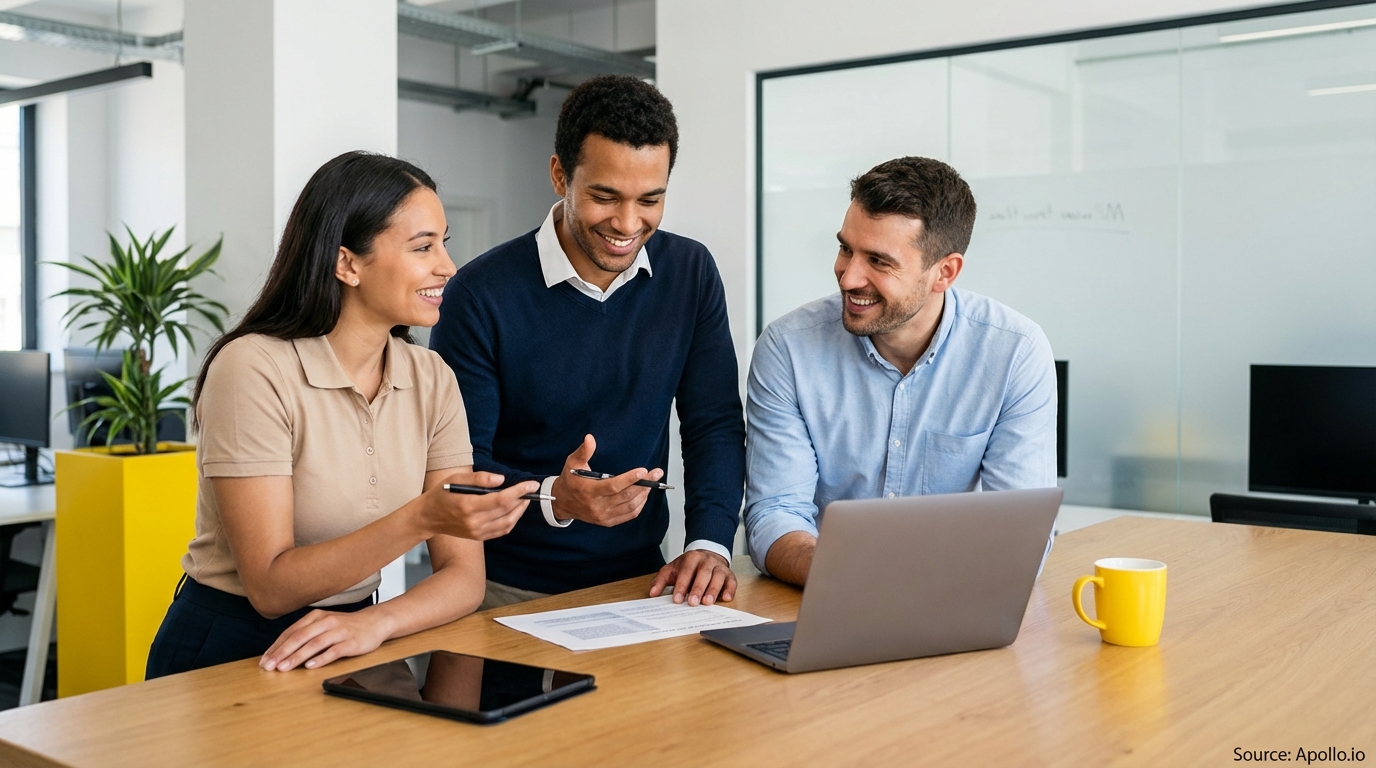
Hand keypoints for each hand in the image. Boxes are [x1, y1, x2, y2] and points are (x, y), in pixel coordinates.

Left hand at [260, 608, 389, 671]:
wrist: (375, 622)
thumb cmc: (345, 626)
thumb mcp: (323, 625)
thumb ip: (305, 634)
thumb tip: (282, 651)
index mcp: (316, 617)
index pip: (291, 632)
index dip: (276, 647)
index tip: (264, 660)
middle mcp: (326, 622)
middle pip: (300, 638)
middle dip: (282, 653)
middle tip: (268, 666)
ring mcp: (339, 631)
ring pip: (314, 644)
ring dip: (297, 657)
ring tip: (284, 668)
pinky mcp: (351, 642)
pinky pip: (334, 650)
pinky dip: (321, 658)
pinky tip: (311, 666)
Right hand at [419, 471, 533, 540]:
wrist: (428, 517)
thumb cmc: (441, 494)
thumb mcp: (456, 478)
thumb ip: (479, 478)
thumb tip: (501, 480)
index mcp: (468, 505)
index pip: (501, 499)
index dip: (519, 491)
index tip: (531, 484)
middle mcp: (474, 522)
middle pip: (507, 512)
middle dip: (522, 499)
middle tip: (529, 490)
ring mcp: (476, 532)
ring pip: (507, 523)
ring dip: (519, 511)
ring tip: (524, 500)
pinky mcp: (478, 537)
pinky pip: (501, 531)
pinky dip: (511, 521)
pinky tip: (514, 511)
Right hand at [548, 434, 663, 526]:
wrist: (562, 503)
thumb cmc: (570, 480)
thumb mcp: (573, 463)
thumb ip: (584, 451)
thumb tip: (590, 437)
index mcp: (589, 491)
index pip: (613, 486)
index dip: (629, 479)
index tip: (643, 471)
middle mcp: (597, 506)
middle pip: (626, 496)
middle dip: (644, 484)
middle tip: (656, 473)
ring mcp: (603, 516)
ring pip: (630, 506)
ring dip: (644, 494)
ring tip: (652, 482)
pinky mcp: (608, 522)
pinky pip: (629, 515)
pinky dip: (640, 505)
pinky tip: (644, 494)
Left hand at [649, 550, 736, 605]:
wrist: (707, 555)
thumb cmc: (689, 567)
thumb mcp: (673, 570)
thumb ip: (661, 580)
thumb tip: (652, 593)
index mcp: (691, 558)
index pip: (686, 571)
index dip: (682, 585)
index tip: (677, 599)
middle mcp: (707, 561)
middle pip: (703, 573)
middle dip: (698, 588)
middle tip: (692, 602)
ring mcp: (719, 567)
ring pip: (718, 577)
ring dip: (713, 590)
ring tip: (707, 602)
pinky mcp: (729, 575)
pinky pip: (732, 582)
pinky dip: (730, 590)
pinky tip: (726, 598)